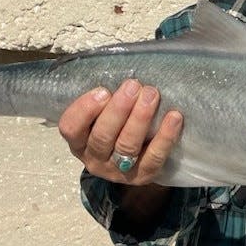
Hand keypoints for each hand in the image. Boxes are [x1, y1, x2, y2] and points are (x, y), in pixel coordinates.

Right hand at [57, 79, 182, 184]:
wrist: (135, 161)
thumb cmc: (116, 127)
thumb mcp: (101, 115)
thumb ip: (104, 99)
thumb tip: (119, 68)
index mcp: (78, 141)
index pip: (71, 128)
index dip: (84, 110)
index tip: (102, 91)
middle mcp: (94, 158)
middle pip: (103, 136)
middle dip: (118, 109)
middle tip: (133, 86)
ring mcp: (118, 170)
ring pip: (127, 146)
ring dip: (140, 118)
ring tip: (151, 94)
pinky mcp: (142, 176)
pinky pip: (154, 158)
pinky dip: (165, 137)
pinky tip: (174, 117)